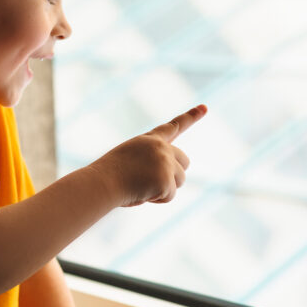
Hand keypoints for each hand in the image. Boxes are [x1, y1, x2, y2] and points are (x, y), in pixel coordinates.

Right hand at [90, 105, 206, 206]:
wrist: (102, 183)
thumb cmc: (108, 176)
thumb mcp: (130, 161)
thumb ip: (151, 163)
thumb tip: (165, 182)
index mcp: (149, 140)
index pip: (174, 126)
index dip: (191, 116)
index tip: (205, 107)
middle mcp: (160, 147)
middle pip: (185, 161)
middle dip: (174, 174)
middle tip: (151, 181)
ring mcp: (165, 162)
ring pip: (180, 180)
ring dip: (165, 188)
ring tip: (141, 186)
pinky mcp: (166, 179)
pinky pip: (169, 195)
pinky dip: (157, 199)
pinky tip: (141, 193)